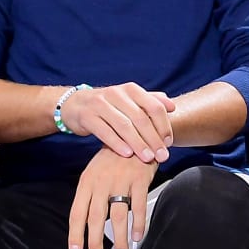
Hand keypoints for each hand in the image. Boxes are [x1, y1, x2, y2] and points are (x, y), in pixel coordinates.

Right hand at [59, 82, 176, 163]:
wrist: (76, 104)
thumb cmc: (109, 106)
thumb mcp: (130, 100)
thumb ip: (151, 102)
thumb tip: (172, 106)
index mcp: (131, 90)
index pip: (154, 106)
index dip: (164, 125)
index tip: (169, 142)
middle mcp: (117, 94)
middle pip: (140, 118)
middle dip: (153, 138)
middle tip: (162, 155)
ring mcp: (100, 104)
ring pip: (123, 125)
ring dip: (138, 143)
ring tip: (147, 157)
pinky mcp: (87, 116)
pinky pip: (104, 131)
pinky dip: (117, 143)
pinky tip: (127, 154)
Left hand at [67, 149, 157, 248]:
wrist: (134, 134)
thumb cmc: (113, 158)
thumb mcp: (95, 173)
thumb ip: (90, 196)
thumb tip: (88, 224)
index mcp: (86, 182)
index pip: (77, 213)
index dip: (76, 234)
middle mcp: (101, 183)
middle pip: (95, 218)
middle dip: (95, 242)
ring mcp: (120, 181)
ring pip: (118, 216)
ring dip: (120, 238)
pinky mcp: (139, 180)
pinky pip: (138, 206)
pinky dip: (139, 224)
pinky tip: (138, 236)